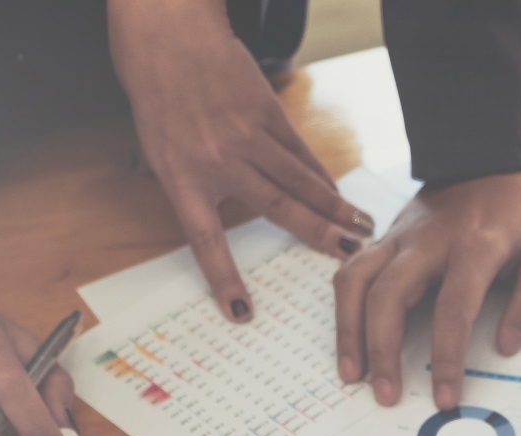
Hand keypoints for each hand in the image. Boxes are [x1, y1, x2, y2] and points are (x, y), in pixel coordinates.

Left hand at [110, 0, 371, 321]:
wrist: (167, 37)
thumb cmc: (158, 98)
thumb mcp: (158, 152)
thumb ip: (190, 187)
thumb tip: (220, 221)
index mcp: (183, 178)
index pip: (206, 240)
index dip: (224, 278)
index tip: (242, 312)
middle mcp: (219, 160)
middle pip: (277, 206)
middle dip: (317, 235)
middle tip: (350, 257)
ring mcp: (247, 135)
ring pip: (299, 179)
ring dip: (334, 206)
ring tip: (362, 227)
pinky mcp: (267, 112)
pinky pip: (298, 152)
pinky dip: (320, 175)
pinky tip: (338, 192)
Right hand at [334, 170, 520, 407]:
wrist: (489, 158)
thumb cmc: (519, 212)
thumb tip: (506, 344)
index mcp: (474, 246)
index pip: (453, 309)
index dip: (446, 357)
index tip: (445, 396)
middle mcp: (427, 241)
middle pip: (388, 296)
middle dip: (382, 350)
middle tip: (385, 393)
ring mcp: (398, 237)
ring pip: (356, 282)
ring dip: (349, 331)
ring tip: (353, 373)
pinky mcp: (383, 238)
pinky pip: (350, 271)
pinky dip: (342, 307)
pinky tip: (348, 337)